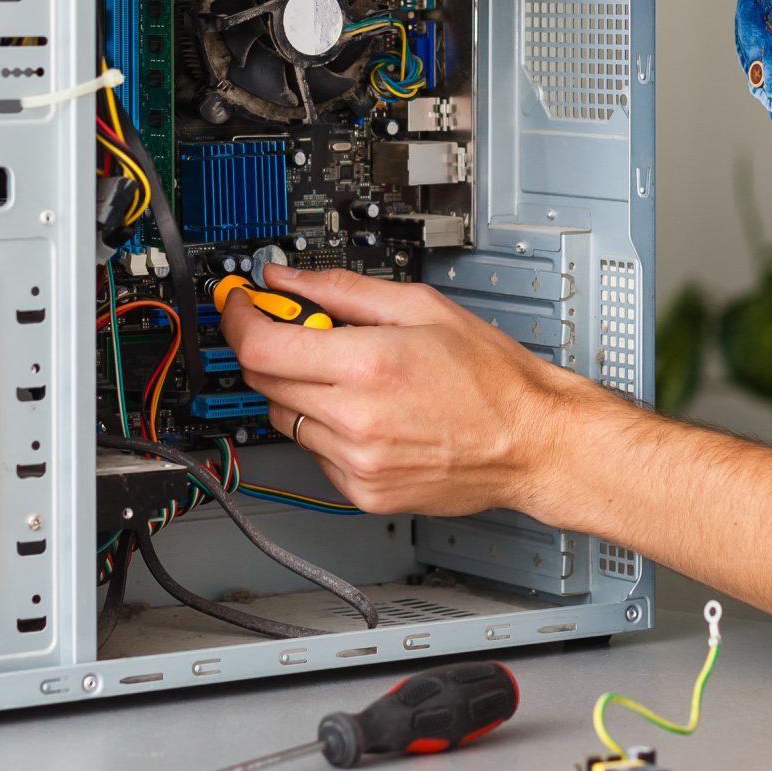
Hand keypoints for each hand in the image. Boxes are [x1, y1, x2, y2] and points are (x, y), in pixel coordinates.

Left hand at [220, 264, 597, 516]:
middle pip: (264, 382)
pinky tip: (370, 414)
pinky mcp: (363, 492)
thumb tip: (289, 278)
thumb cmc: (492, 377)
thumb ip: (342, 290)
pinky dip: (327, 429)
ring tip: (354, 377)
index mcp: (368, 365)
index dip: (239, 320)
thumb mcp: (420, 307)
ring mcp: (357, 462)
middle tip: (300, 330)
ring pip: (286, 418)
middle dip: (271, 348)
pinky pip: (316, 453)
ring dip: (301, 391)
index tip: (241, 304)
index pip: (260, 347)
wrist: (532, 442)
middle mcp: (355, 420)